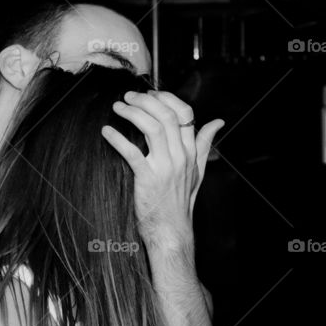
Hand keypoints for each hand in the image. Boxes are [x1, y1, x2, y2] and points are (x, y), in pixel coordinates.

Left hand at [102, 90, 223, 248]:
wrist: (171, 231)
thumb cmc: (180, 202)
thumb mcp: (197, 171)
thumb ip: (205, 144)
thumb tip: (218, 122)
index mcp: (191, 152)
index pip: (185, 114)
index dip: (166, 98)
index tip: (150, 94)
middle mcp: (181, 157)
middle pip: (166, 115)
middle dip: (145, 100)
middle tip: (128, 97)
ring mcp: (165, 168)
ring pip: (152, 127)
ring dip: (133, 113)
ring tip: (118, 107)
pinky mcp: (148, 179)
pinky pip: (132, 152)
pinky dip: (117, 139)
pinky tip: (107, 131)